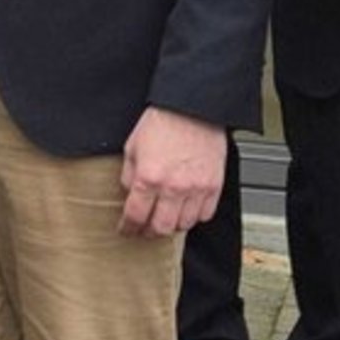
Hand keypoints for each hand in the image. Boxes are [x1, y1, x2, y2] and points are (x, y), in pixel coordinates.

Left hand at [118, 107, 224, 237]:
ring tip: (166, 217)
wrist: (191, 108)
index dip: (128, 227)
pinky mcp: (214, 186)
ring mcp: (196, 189)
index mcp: (148, 177)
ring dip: (172, 225)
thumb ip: (129, 175)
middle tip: (145, 229)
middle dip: (149, 232)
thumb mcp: (132, 147)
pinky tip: (186, 209)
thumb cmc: (162, 122)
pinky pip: (205, 214)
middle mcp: (172, 187)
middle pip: (160, 228)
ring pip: (184, 225)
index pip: (135, 216)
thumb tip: (130, 194)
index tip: (126, 229)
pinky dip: (194, 216)